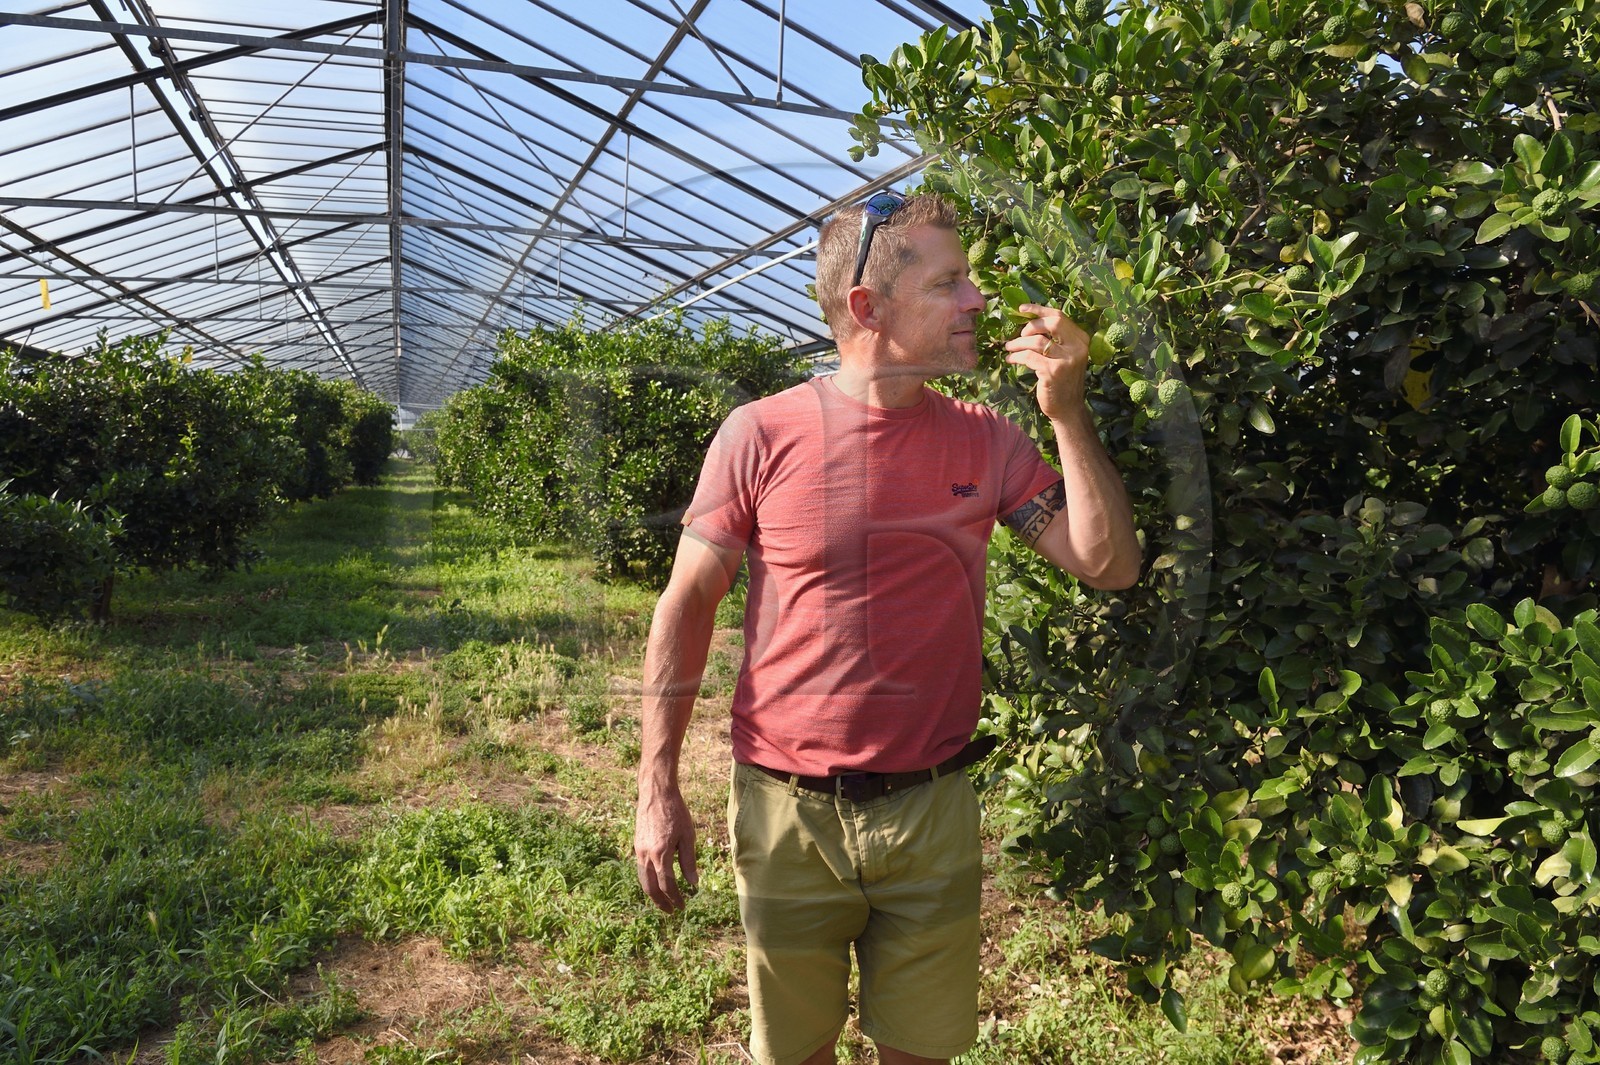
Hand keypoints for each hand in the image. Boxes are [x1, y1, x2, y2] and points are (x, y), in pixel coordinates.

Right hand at [634, 782, 698, 910]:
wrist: (656, 793)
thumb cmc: (675, 812)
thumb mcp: (688, 836)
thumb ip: (689, 861)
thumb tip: (693, 884)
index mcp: (661, 854)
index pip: (667, 884)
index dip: (675, 898)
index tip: (683, 906)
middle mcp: (646, 855)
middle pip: (650, 887)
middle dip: (660, 902)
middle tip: (671, 910)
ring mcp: (638, 850)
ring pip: (643, 879)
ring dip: (652, 893)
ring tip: (663, 900)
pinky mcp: (636, 845)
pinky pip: (640, 868)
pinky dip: (648, 880)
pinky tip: (656, 881)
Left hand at [1003, 304, 1090, 421]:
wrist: (1068, 408)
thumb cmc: (1062, 380)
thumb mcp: (1065, 356)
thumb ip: (1056, 339)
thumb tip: (1029, 322)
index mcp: (1081, 339)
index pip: (1059, 317)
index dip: (1039, 310)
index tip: (1022, 309)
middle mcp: (1077, 348)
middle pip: (1052, 324)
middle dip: (1031, 326)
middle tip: (1019, 335)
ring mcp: (1066, 360)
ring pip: (1037, 341)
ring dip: (1018, 343)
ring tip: (1009, 348)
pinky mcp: (1053, 372)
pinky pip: (1029, 357)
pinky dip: (1017, 356)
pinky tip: (1011, 359)